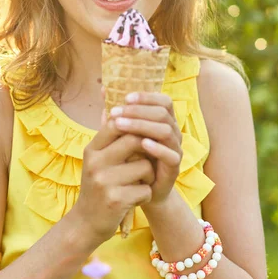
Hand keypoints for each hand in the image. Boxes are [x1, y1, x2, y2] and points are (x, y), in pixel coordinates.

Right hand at [74, 102, 155, 244]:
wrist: (86, 223)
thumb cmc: (98, 186)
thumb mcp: (96, 159)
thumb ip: (107, 136)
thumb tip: (112, 107)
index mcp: (92, 149)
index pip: (117, 123)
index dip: (136, 124)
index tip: (145, 134)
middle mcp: (95, 162)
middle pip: (136, 141)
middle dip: (147, 150)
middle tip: (147, 160)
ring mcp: (104, 181)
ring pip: (145, 166)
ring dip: (148, 176)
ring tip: (138, 183)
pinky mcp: (115, 200)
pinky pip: (145, 189)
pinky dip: (145, 194)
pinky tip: (134, 199)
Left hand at [110, 92, 182, 208]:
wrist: (140, 190)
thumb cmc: (131, 157)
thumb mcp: (121, 134)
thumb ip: (116, 113)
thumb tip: (103, 88)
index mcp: (164, 121)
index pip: (163, 101)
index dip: (147, 97)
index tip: (125, 97)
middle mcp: (173, 132)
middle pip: (162, 113)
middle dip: (138, 110)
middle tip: (115, 112)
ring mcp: (175, 149)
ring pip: (166, 131)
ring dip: (142, 125)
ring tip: (120, 125)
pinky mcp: (174, 167)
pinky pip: (171, 154)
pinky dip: (157, 148)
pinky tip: (142, 143)